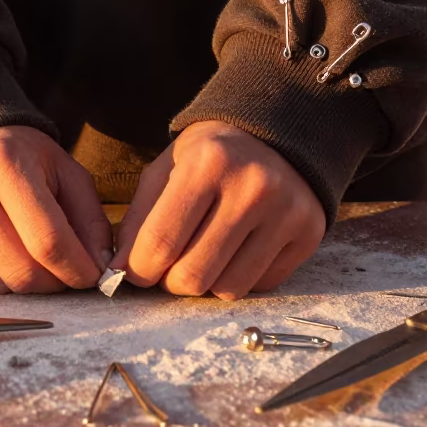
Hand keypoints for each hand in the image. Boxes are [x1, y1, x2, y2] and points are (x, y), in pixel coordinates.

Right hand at [0, 126, 111, 293]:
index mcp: (4, 163)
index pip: (48, 240)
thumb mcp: (64, 171)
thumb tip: (101, 268)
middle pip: (22, 272)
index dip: (78, 268)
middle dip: (55, 282)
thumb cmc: (21, 159)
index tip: (94, 276)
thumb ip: (89, 218)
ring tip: (33, 255)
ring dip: (27, 283)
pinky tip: (1, 251)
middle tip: (66, 271)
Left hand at [112, 121, 325, 299]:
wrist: (274, 137)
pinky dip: (238, 278)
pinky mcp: (308, 234)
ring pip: (227, 289)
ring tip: (201, 255)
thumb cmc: (208, 157)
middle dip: (168, 282)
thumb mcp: (166, 170)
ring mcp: (286, 211)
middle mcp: (253, 186)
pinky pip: (259, 286)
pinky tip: (235, 250)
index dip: (137, 270)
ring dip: (204, 284)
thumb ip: (138, 220)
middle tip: (166, 268)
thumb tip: (118, 272)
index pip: (160, 242)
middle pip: (193, 275)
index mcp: (208, 162)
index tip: (132, 272)